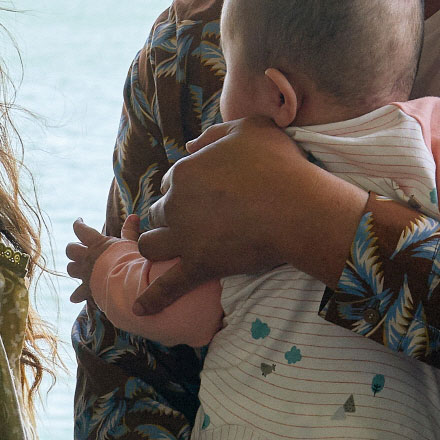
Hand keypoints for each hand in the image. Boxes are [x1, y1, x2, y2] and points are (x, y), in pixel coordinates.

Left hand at [63, 216, 139, 303]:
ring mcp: (85, 273)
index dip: (78, 224)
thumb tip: (133, 216)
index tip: (79, 221)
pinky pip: (78, 292)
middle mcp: (87, 257)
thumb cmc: (130, 260)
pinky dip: (76, 295)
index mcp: (96, 244)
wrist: (127, 282)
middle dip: (73, 248)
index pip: (81, 229)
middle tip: (80, 248)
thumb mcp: (130, 243)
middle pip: (70, 250)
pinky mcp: (88, 288)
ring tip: (78, 268)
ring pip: (70, 269)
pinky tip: (74, 298)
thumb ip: (129, 230)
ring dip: (73, 268)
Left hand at [132, 118, 368, 311]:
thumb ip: (216, 133)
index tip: (206, 196)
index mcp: (185, 172)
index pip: (172, 181)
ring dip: (157, 245)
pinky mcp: (199, 265)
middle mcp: (176, 204)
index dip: (187, 188)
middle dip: (172, 216)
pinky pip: (168, 287)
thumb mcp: (249, 128)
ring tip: (169, 251)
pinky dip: (153, 299)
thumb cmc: (279, 165)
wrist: (298, 208)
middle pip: (160, 212)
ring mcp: (185, 237)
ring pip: (151, 245)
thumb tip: (191, 144)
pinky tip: (141, 310)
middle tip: (198, 223)